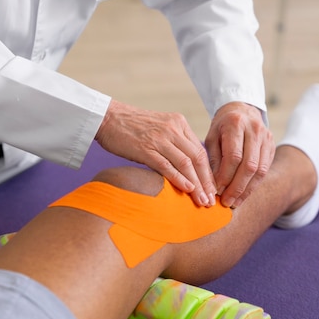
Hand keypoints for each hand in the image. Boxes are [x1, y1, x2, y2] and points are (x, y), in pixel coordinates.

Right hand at [95, 100, 216, 206]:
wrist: (107, 117)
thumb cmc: (130, 126)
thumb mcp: (159, 127)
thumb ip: (173, 142)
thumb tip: (184, 167)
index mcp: (178, 123)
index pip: (200, 151)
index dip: (208, 172)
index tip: (212, 189)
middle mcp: (172, 129)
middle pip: (197, 158)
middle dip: (206, 182)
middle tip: (211, 200)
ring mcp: (159, 138)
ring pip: (185, 163)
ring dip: (196, 184)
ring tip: (202, 201)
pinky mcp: (145, 148)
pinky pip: (167, 165)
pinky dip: (179, 179)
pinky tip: (187, 190)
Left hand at [204, 102, 274, 207]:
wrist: (242, 110)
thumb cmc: (222, 126)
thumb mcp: (212, 137)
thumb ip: (213, 159)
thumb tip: (214, 185)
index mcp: (235, 124)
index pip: (233, 156)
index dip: (225, 176)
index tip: (216, 190)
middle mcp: (254, 130)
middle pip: (249, 165)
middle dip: (237, 187)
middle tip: (227, 202)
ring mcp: (267, 138)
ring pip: (260, 170)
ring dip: (247, 189)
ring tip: (235, 202)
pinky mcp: (272, 146)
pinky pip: (265, 169)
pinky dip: (254, 184)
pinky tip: (244, 194)